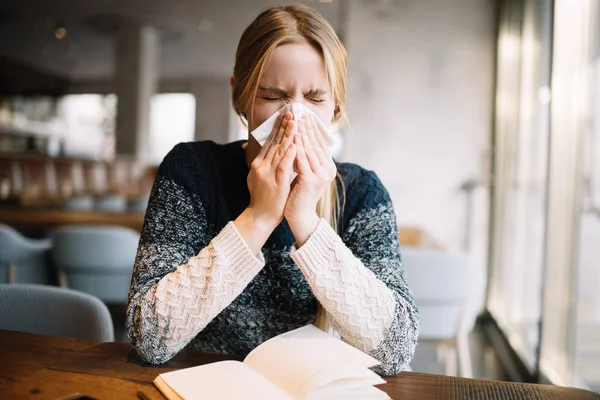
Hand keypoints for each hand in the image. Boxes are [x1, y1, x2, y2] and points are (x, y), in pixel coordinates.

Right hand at [235, 111, 296, 253]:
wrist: (260, 216)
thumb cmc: (262, 198)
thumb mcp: (260, 176)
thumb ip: (266, 163)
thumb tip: (272, 150)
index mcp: (258, 163)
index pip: (269, 141)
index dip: (277, 128)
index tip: (285, 116)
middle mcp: (261, 166)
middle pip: (273, 142)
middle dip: (283, 127)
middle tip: (291, 112)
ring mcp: (267, 174)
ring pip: (279, 151)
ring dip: (287, 136)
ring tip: (294, 123)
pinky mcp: (276, 183)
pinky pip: (283, 167)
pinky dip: (289, 155)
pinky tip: (294, 145)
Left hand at [284, 114, 336, 245]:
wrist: (299, 216)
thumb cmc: (299, 195)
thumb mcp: (305, 174)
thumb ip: (306, 160)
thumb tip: (300, 141)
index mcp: (328, 167)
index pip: (320, 144)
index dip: (312, 130)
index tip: (304, 116)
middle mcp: (328, 170)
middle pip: (315, 144)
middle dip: (306, 128)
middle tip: (299, 114)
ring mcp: (320, 175)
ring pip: (309, 150)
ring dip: (301, 134)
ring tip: (294, 121)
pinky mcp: (311, 180)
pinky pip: (302, 160)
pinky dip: (296, 148)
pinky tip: (291, 138)